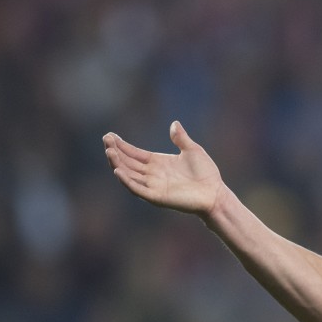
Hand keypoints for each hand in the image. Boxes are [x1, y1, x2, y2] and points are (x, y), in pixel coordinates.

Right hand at [103, 121, 223, 215]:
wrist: (215, 193)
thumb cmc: (206, 173)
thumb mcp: (193, 150)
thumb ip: (181, 138)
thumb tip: (174, 124)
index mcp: (158, 163)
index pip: (134, 154)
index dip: (122, 145)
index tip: (110, 136)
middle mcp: (152, 174)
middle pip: (128, 163)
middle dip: (116, 152)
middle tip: (106, 140)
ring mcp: (153, 186)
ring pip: (129, 175)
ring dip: (118, 164)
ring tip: (109, 152)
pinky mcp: (157, 197)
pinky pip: (138, 189)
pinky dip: (127, 181)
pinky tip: (118, 171)